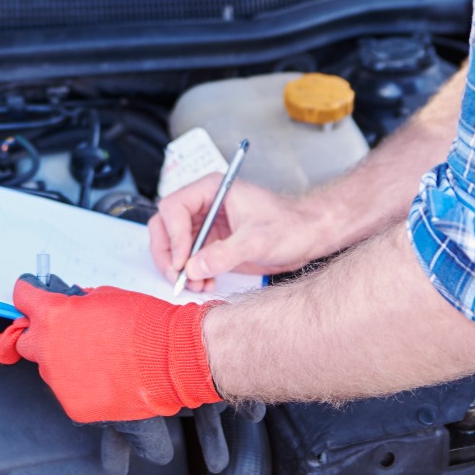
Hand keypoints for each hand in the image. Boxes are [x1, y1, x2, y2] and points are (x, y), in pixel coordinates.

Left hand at [0, 274, 221, 422]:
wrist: (173, 358)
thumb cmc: (146, 324)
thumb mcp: (107, 297)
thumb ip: (78, 304)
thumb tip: (70, 309)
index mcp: (54, 315)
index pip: (22, 299)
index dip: (28, 294)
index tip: (29, 295)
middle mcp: (49, 348)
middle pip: (26, 341)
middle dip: (41, 335)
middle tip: (63, 334)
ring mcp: (59, 380)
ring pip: (51, 369)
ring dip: (66, 361)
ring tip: (99, 358)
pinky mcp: (74, 405)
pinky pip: (70, 391)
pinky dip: (83, 385)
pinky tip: (106, 377)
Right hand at [148, 174, 328, 290]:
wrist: (310, 236)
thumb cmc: (291, 225)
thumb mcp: (257, 240)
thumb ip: (224, 254)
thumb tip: (193, 268)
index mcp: (212, 190)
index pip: (173, 207)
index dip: (173, 235)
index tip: (182, 261)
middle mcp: (204, 205)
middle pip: (165, 226)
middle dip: (168, 254)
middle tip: (178, 277)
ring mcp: (206, 225)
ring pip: (172, 245)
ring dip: (178, 267)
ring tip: (195, 284)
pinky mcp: (212, 244)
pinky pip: (188, 259)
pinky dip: (190, 274)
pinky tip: (205, 283)